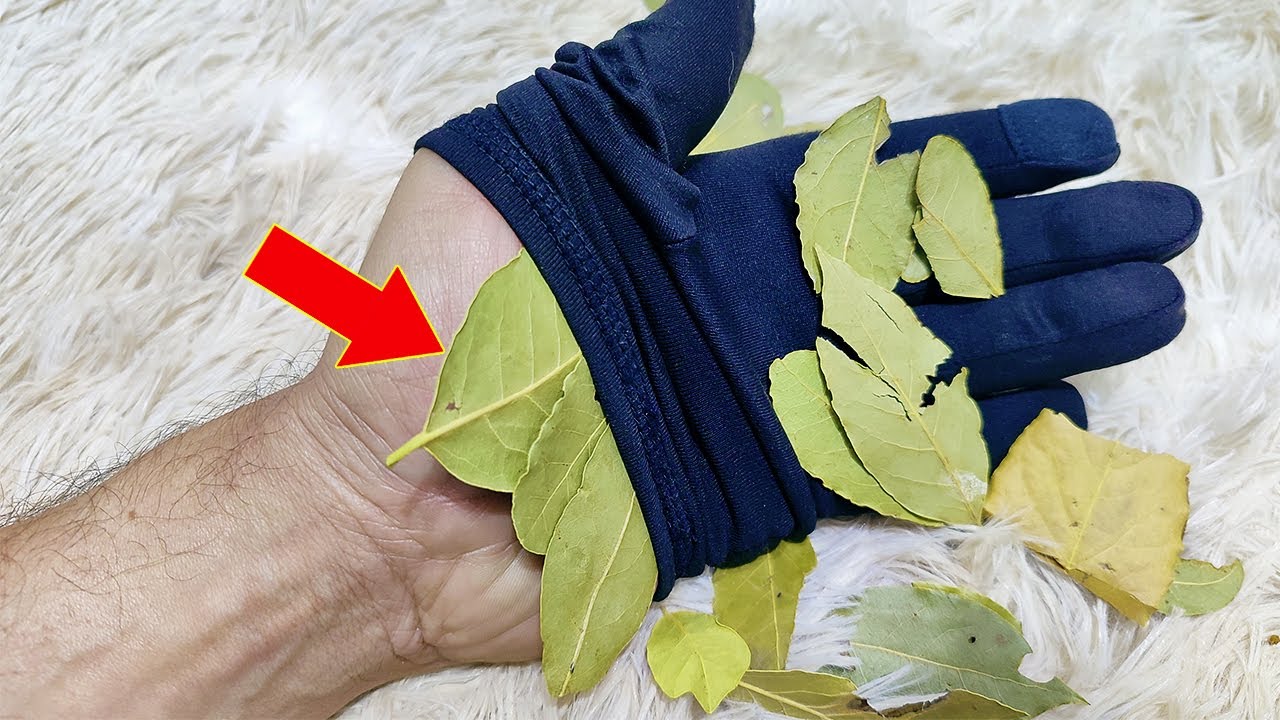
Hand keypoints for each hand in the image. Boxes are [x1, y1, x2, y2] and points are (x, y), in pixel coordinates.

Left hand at [310, 0, 1198, 616]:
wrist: (391, 483)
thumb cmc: (440, 313)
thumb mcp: (529, 157)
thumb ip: (641, 88)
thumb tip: (732, 6)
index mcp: (722, 221)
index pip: (886, 174)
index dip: (985, 155)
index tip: (1079, 137)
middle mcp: (764, 307)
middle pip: (942, 266)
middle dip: (1057, 242)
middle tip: (1161, 221)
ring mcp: (774, 403)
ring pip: (942, 358)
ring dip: (1052, 332)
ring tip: (1148, 303)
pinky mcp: (768, 494)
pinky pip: (896, 464)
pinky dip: (977, 445)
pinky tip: (1057, 414)